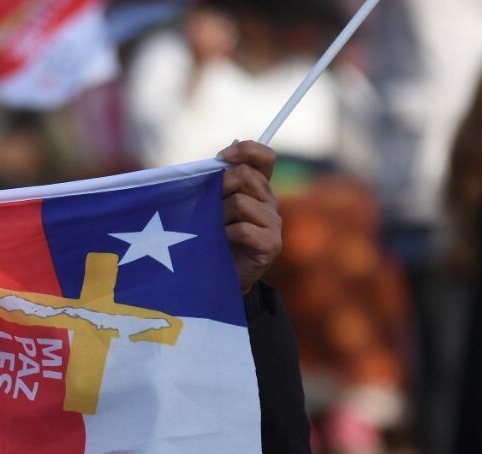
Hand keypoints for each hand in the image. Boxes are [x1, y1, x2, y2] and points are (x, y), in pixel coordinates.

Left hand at [218, 141, 282, 293]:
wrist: (221, 280)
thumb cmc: (213, 240)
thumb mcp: (213, 206)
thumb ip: (221, 179)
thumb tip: (229, 145)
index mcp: (258, 189)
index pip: (265, 158)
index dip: (247, 150)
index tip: (222, 157)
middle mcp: (270, 202)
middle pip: (247, 176)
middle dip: (220, 186)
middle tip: (208, 204)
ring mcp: (274, 223)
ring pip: (241, 202)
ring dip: (219, 215)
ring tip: (213, 229)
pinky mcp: (272, 244)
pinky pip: (243, 229)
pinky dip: (225, 234)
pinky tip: (221, 242)